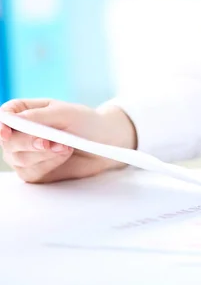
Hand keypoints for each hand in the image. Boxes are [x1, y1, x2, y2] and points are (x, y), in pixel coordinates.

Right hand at [0, 99, 135, 182]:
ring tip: (66, 146)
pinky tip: (64, 156)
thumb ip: (38, 116)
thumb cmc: (86, 122)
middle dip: (29, 143)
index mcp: (24, 112)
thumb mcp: (65, 113)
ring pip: (18, 158)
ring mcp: (25, 154)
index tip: (6, 131)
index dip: (1, 125)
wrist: (105, 143)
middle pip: (8, 141)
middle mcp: (20, 133)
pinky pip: (32, 173)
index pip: (3, 117)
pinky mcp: (35, 171)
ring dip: (44, 154)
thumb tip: (11, 119)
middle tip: (50, 142)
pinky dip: (49, 164)